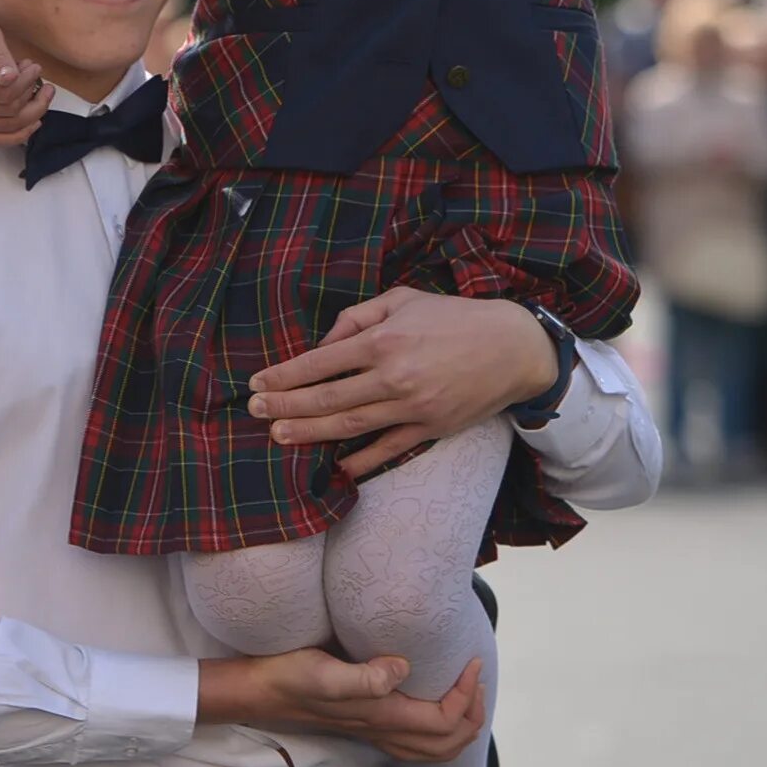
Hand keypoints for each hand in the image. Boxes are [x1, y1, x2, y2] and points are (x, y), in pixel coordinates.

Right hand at [0, 19, 49, 146]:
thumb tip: (11, 79)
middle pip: (9, 112)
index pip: (5, 93)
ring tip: (40, 93)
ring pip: (8, 128)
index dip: (27, 81)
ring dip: (31, 112)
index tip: (34, 67)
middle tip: (35, 75)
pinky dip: (19, 134)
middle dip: (31, 93)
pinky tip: (33, 121)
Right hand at [198, 650, 486, 763]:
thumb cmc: (290, 674)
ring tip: (465, 694)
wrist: (261, 689)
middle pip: (447, 744)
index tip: (471, 661)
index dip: (467, 695)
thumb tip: (404, 667)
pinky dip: (437, 732)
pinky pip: (415, 743)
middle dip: (472, 715)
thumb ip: (366, 675)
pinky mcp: (366, 724)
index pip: (444, 719)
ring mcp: (374, 730)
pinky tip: (431, 705)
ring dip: (459, 727)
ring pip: (433, 749)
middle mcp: (383, 728)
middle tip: (475, 679)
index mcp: (381, 714)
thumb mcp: (325, 671)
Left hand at [247, 288, 556, 479]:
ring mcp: (412, 408)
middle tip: (254, 412)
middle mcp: (393, 377)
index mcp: (383, 341)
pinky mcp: (430, 430)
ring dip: (309, 433)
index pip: (319, 362)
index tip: (257, 382)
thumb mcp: (402, 299)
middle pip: (326, 399)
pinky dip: (359, 461)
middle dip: (284, 406)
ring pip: (348, 427)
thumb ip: (357, 317)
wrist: (512, 347)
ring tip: (279, 436)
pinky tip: (335, 467)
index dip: (283, 375)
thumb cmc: (453, 317)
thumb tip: (323, 343)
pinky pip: (387, 451)